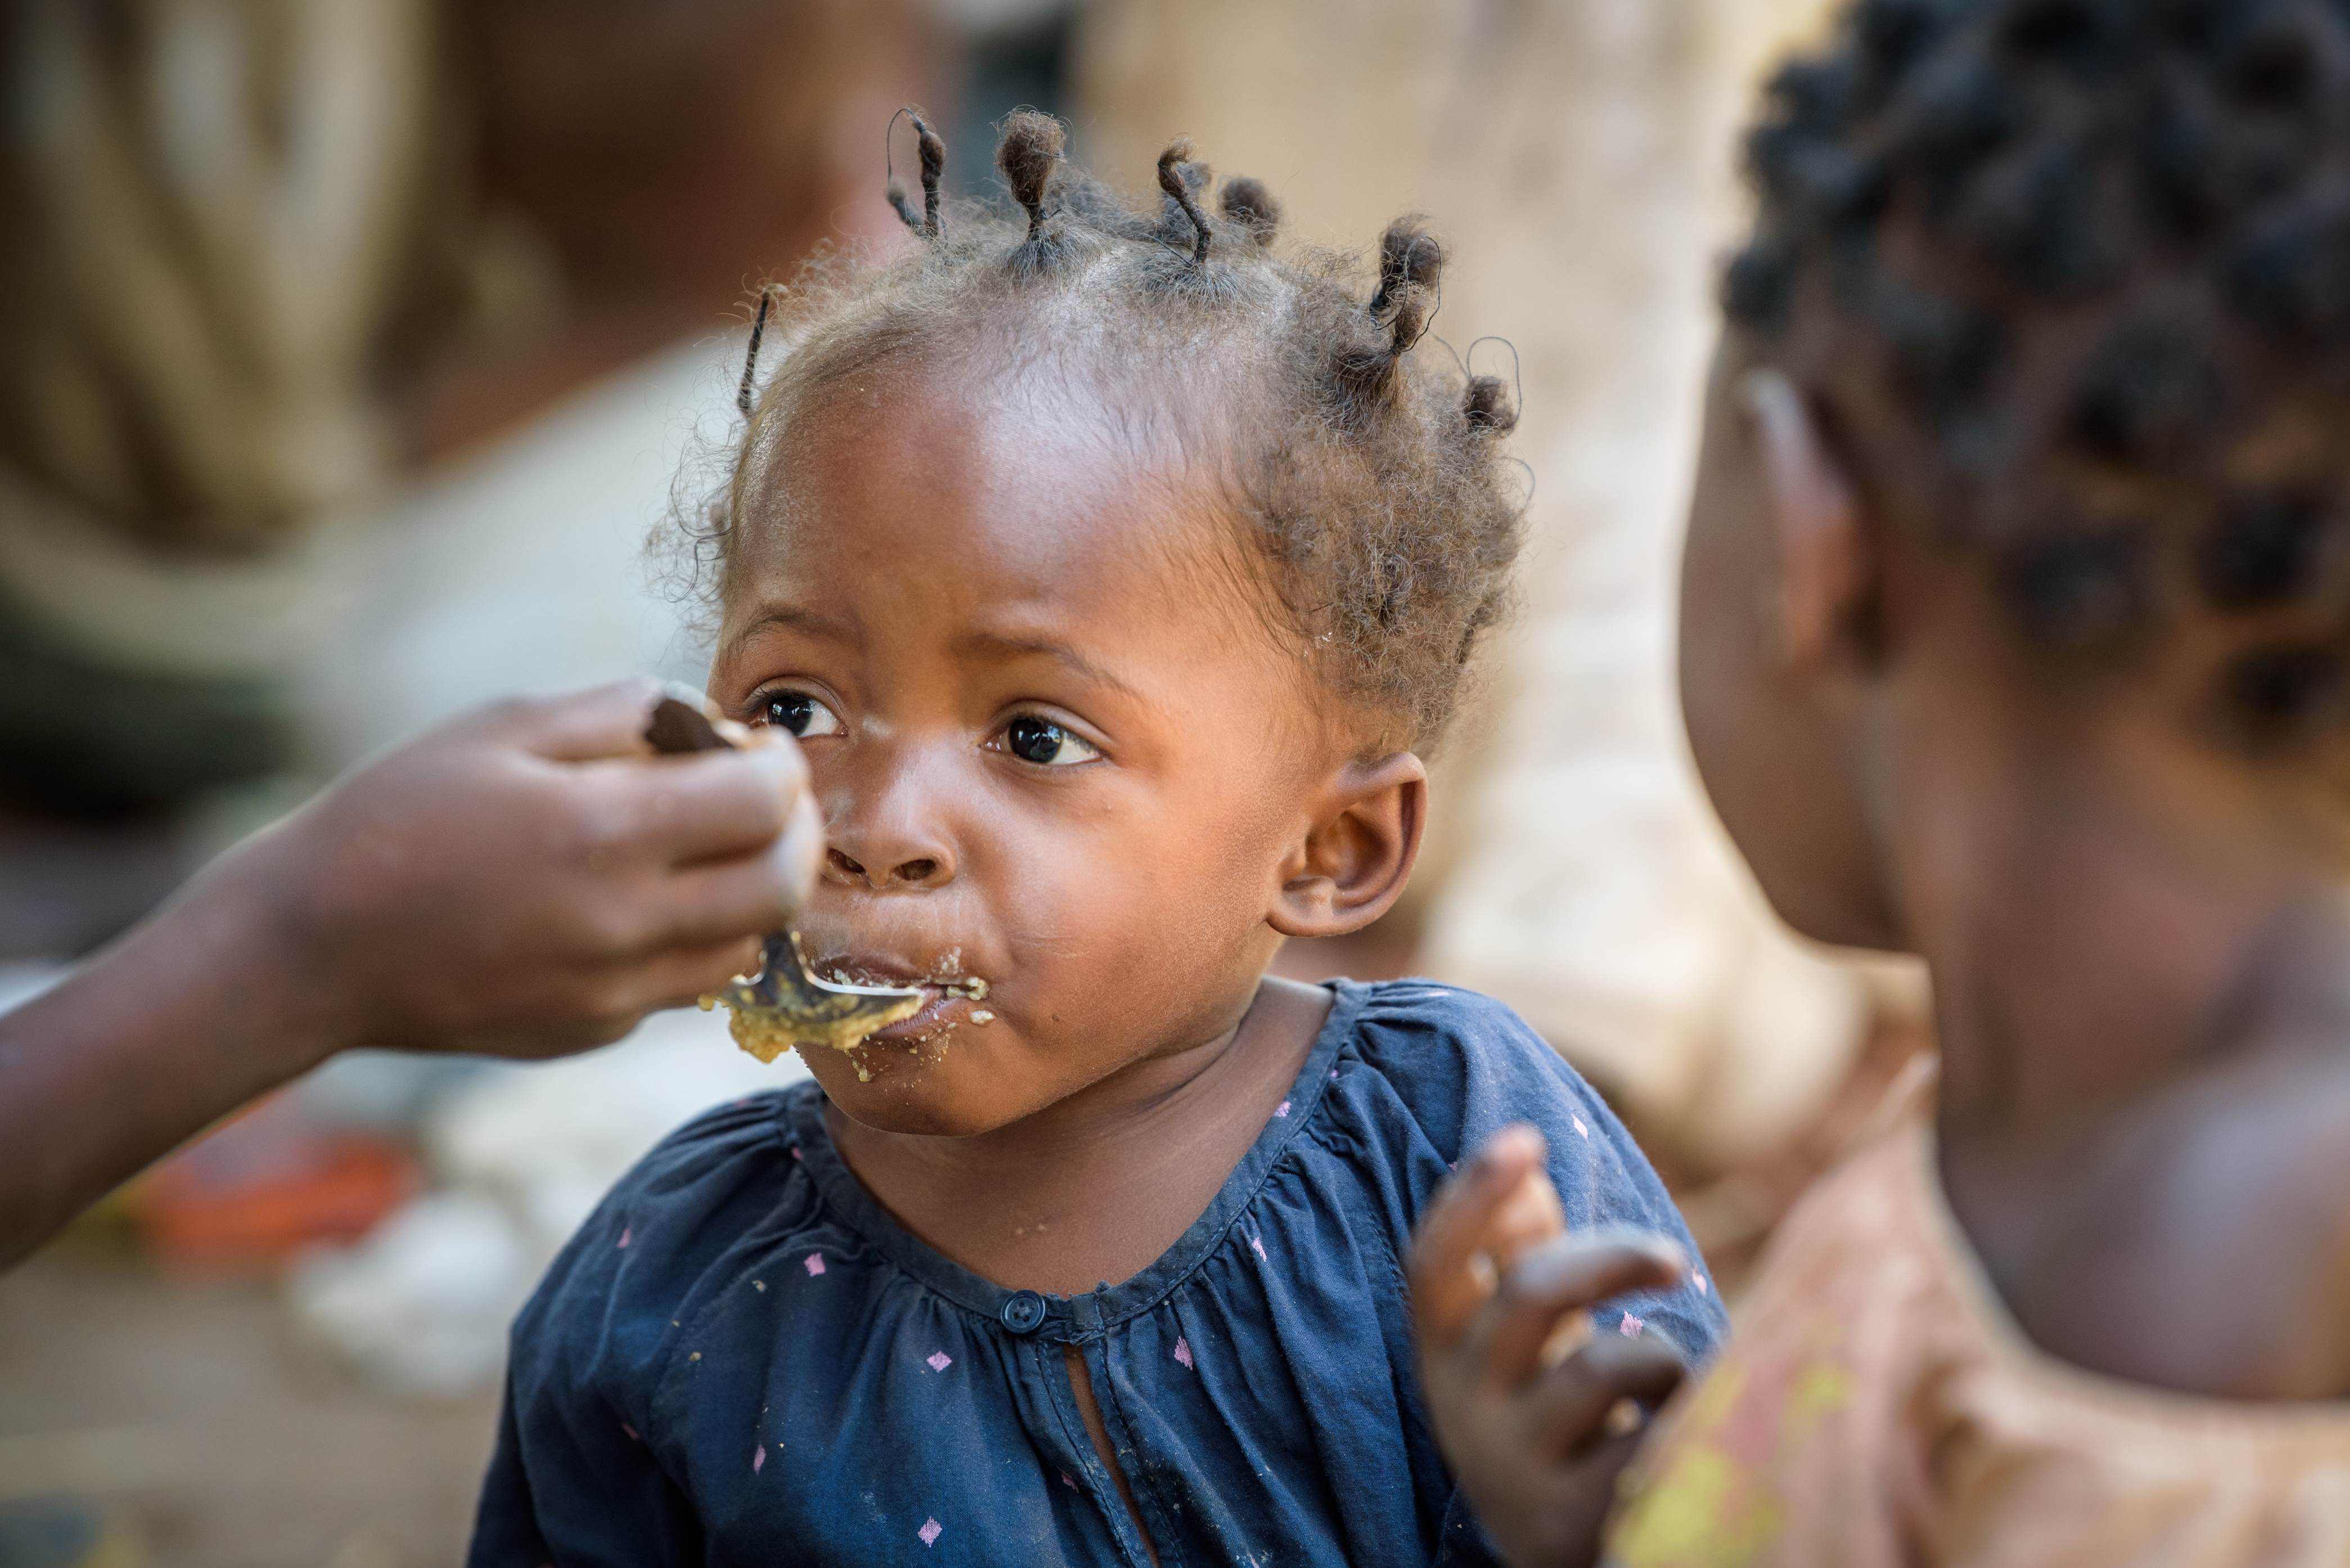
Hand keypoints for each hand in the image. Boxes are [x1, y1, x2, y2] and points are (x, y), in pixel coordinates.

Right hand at [227, 680, 820, 1059]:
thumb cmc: (399, 816)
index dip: (781, 767)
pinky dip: (691, 940)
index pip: (764, 803)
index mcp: (605, 833)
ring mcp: (613, 989)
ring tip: (711, 851)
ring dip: (753, 894)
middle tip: (767, 802)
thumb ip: (622, 713)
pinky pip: (684, 985)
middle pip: (783, 887)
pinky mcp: (594, 1030)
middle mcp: (625, 923)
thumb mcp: (503, 727)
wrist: (311, 947)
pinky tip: (642, 903)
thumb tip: (710, 722)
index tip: (761, 749)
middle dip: (795, 834)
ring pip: (747, 946)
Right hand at [1411, 1127, 1689, 1567]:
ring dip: (1659, 1357)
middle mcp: (1461, 1409)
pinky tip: (1679, 1440)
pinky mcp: (1572, 1520)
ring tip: (1669, 1387)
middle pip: (1531, 1294)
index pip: (1431, 1263)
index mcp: (1443, 1354)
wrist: (1561, 1554)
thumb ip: (1519, 1256)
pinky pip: (1653, 1435)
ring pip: (1601, 1364)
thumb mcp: (1523, 1343)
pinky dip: (1685, 1419)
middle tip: (1673, 1258)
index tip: (1524, 1136)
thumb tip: (1524, 1164)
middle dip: (1612, 1256)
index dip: (1469, 1196)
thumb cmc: (1554, 1418)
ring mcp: (1514, 1468)